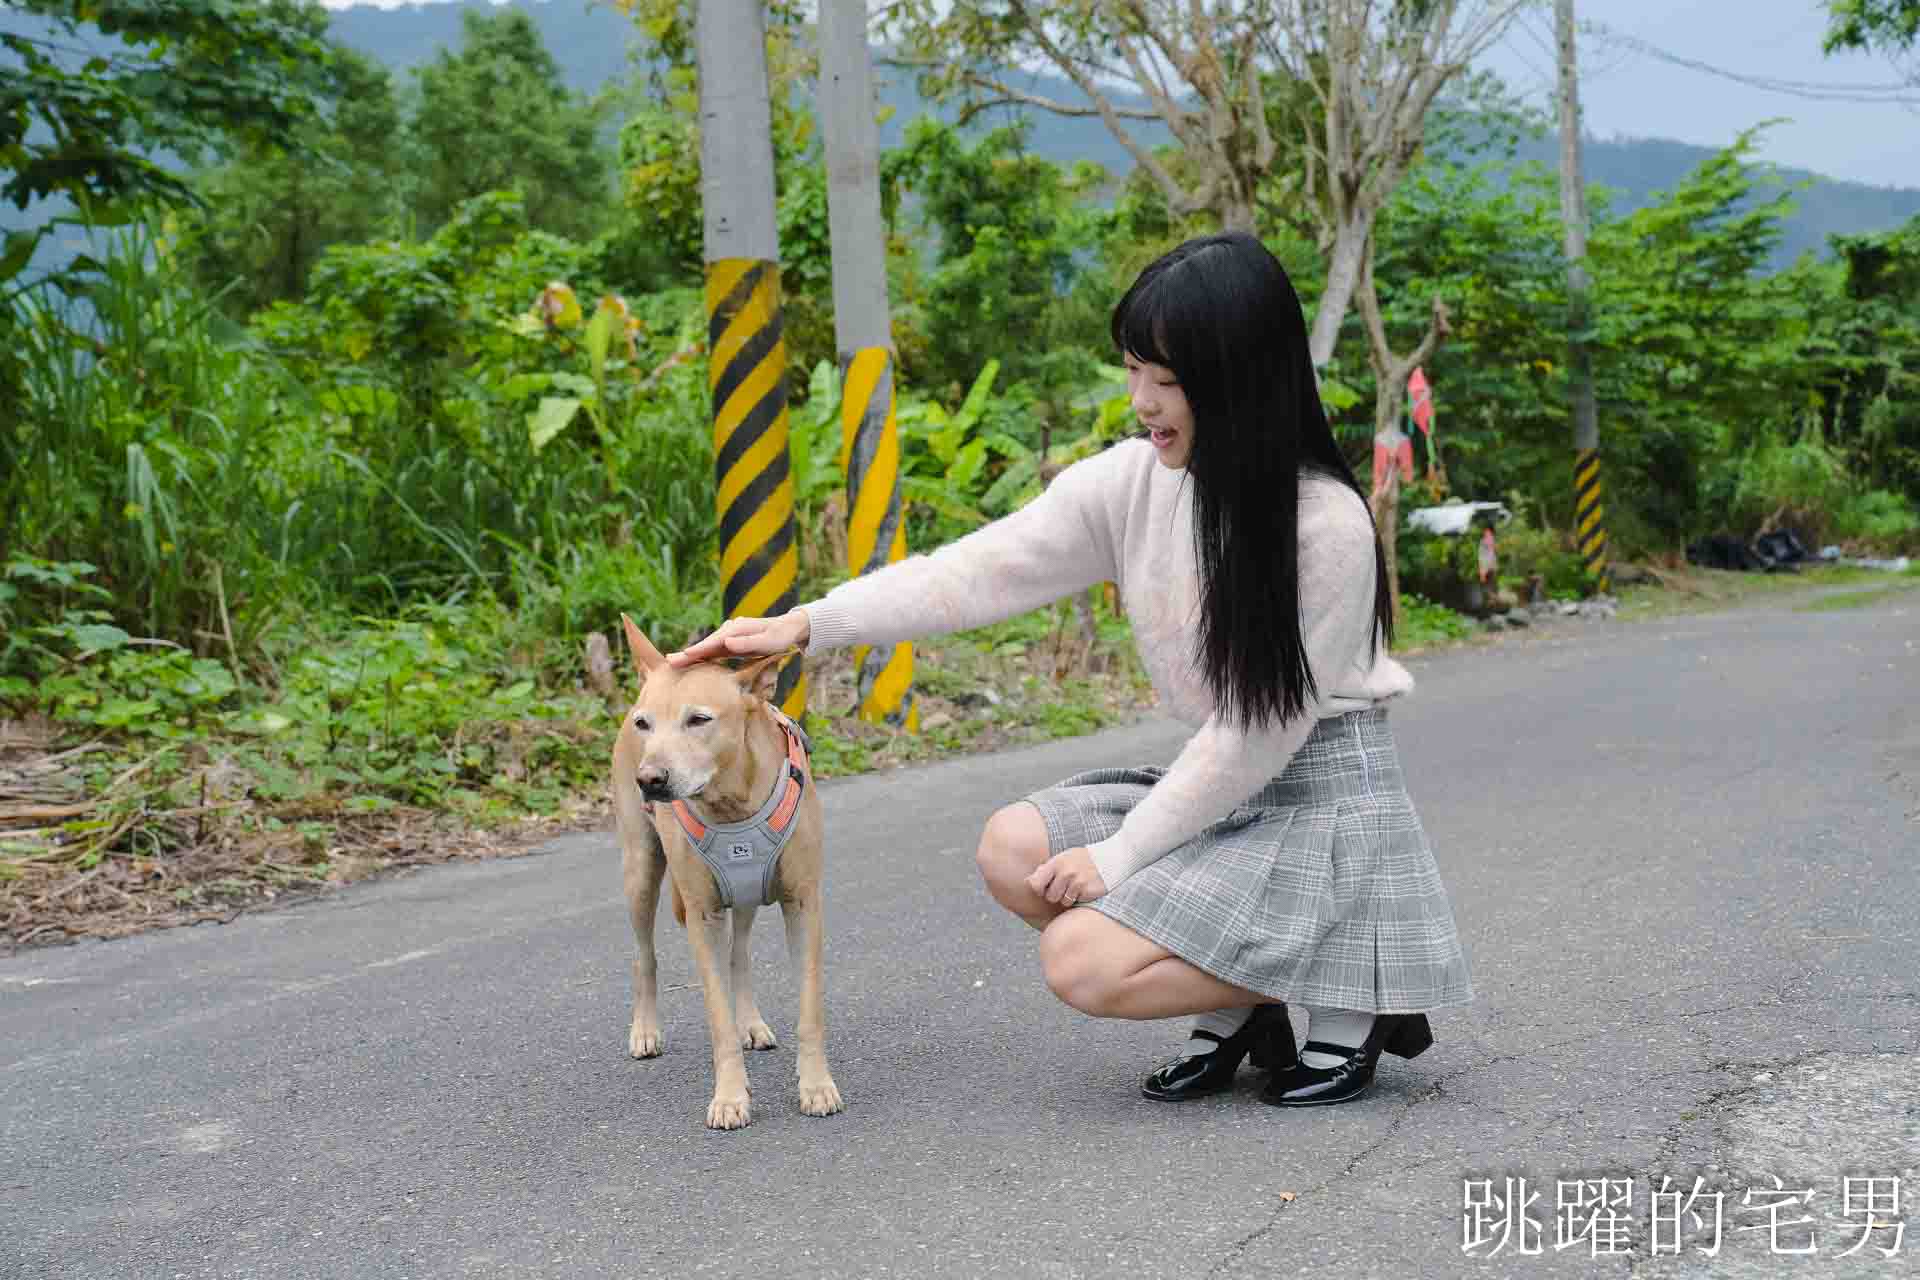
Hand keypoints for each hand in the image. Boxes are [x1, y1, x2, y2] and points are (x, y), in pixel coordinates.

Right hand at [668, 609, 810, 666]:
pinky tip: (691, 662)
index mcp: (736, 629)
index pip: (714, 642)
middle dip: (688, 653)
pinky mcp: (731, 643)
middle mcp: (729, 631)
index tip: (685, 656)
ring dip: (691, 655)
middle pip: (706, 644)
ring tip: (672, 662)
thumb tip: (727, 643)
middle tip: (669, 661)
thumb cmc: (781, 636)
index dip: (700, 649)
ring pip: (707, 648)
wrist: (790, 629)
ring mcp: (729, 636)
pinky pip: (713, 651)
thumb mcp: (769, 641)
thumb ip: (748, 643)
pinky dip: (701, 656)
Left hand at [1026, 847, 1107, 906]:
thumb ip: (1046, 869)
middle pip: (1049, 896)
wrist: (1110, 859)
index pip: (1035, 884)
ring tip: (1076, 886)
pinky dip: (1078, 899)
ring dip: (1068, 897)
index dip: (1040, 889)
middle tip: (1067, 885)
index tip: (1046, 887)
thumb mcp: (1063, 859)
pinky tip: (1084, 889)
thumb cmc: (1082, 860)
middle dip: (1056, 894)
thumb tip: (1027, 882)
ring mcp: (1076, 881)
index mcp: (1056, 862)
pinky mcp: (1086, 890)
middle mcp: (1065, 871)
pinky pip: (1074, 902)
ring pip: (1062, 901)